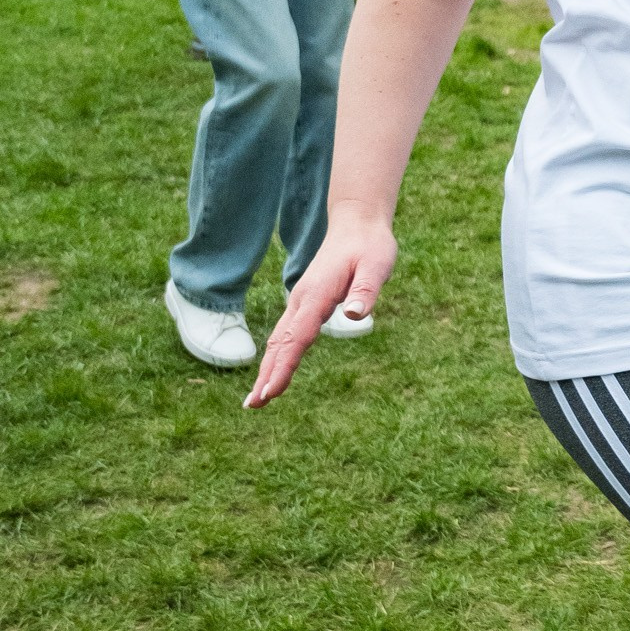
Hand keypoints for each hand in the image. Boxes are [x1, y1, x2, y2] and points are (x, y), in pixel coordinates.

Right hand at [246, 213, 397, 406]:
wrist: (357, 224)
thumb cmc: (370, 246)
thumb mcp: (376, 266)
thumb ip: (365, 291)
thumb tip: (355, 315)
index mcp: (317, 295)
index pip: (298, 338)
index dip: (283, 367)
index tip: (270, 392)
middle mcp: (302, 300)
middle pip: (280, 343)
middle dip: (266, 375)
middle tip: (252, 406)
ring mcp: (301, 301)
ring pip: (279, 340)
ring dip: (268, 368)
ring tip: (257, 399)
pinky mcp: (306, 302)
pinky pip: (287, 334)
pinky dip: (277, 355)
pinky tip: (274, 371)